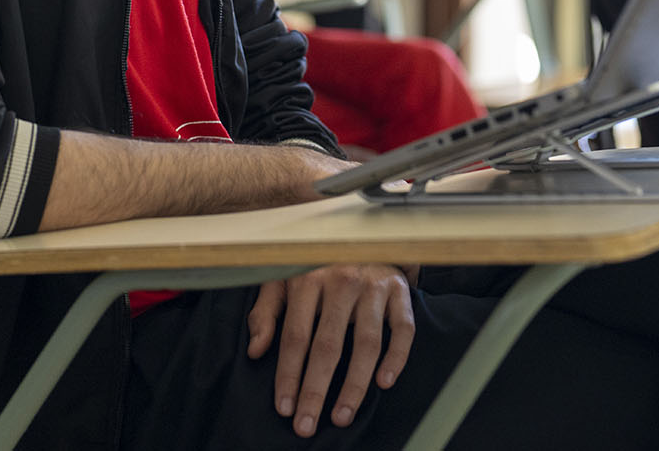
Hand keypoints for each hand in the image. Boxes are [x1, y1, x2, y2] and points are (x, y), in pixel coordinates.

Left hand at [246, 264, 414, 436]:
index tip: (284, 407)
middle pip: (328, 345)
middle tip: (306, 425)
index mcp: (307, 278)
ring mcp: (373, 285)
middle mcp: (341, 280)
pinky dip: (396, 357)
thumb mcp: (283, 279)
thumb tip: (256, 351)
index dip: (288, 374)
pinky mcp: (399, 289)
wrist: (359, 232)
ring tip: (342, 416)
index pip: (295, 336)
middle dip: (316, 390)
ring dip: (354, 385)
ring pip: (366, 343)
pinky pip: (403, 329)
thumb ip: (266, 313)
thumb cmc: (316, 264)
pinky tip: (384, 383)